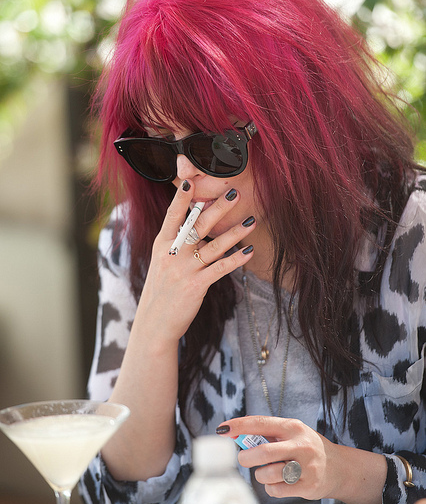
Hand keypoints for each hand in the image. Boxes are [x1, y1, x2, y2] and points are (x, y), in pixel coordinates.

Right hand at [138, 180, 255, 342]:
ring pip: (214, 246)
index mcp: (162, 244)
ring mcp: (184, 270)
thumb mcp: (161, 263)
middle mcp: (172, 254)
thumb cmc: (161, 291)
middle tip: (234, 192)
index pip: (172, 216)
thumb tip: (193, 223)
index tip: (191, 180)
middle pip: (198, 225)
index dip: (182, 198)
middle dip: (218, 208)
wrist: (154, 323)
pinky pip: (220, 269)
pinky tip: (249, 250)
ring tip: (252, 220)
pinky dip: (236, 259)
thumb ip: (175, 243)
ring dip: (236, 232)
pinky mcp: (196, 285)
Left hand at [216, 415, 337, 499]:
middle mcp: (300, 445)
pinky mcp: (307, 486)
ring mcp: (305, 467)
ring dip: (260, 475)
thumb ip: (268, 434)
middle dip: (246, 458)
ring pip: (267, 474)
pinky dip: (270, 488)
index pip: (261, 423)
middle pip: (263, 452)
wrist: (339, 468)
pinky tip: (278, 483)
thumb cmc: (306, 448)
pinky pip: (276, 490)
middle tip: (243, 459)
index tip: (223, 429)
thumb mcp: (291, 434)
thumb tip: (235, 435)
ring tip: (267, 472)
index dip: (239, 425)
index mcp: (293, 427)